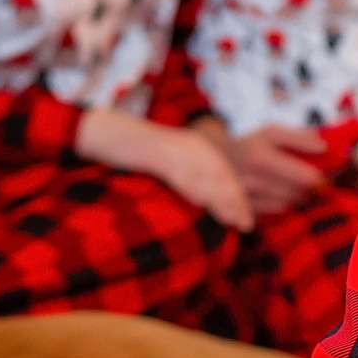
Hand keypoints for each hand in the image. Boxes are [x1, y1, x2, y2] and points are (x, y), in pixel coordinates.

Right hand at [79, 110, 254, 230]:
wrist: (111, 132)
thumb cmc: (139, 152)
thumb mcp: (171, 162)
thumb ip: (189, 177)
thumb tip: (204, 202)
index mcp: (197, 146)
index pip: (224, 172)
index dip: (237, 196)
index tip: (246, 219)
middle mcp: (192, 145)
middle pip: (221, 175)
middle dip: (235, 201)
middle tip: (246, 225)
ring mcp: (175, 149)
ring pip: (204, 176)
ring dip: (221, 200)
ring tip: (233, 220)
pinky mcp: (157, 154)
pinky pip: (178, 173)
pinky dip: (191, 188)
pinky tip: (201, 202)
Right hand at [196, 120, 325, 214]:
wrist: (214, 157)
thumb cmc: (249, 143)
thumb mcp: (272, 132)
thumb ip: (299, 137)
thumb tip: (324, 147)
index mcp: (262, 159)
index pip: (306, 177)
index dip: (321, 177)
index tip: (326, 174)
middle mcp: (254, 182)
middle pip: (299, 193)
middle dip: (310, 187)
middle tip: (312, 179)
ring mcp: (248, 199)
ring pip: (288, 204)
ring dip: (297, 197)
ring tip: (295, 185)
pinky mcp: (244, 210)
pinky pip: (275, 212)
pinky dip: (283, 204)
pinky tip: (280, 192)